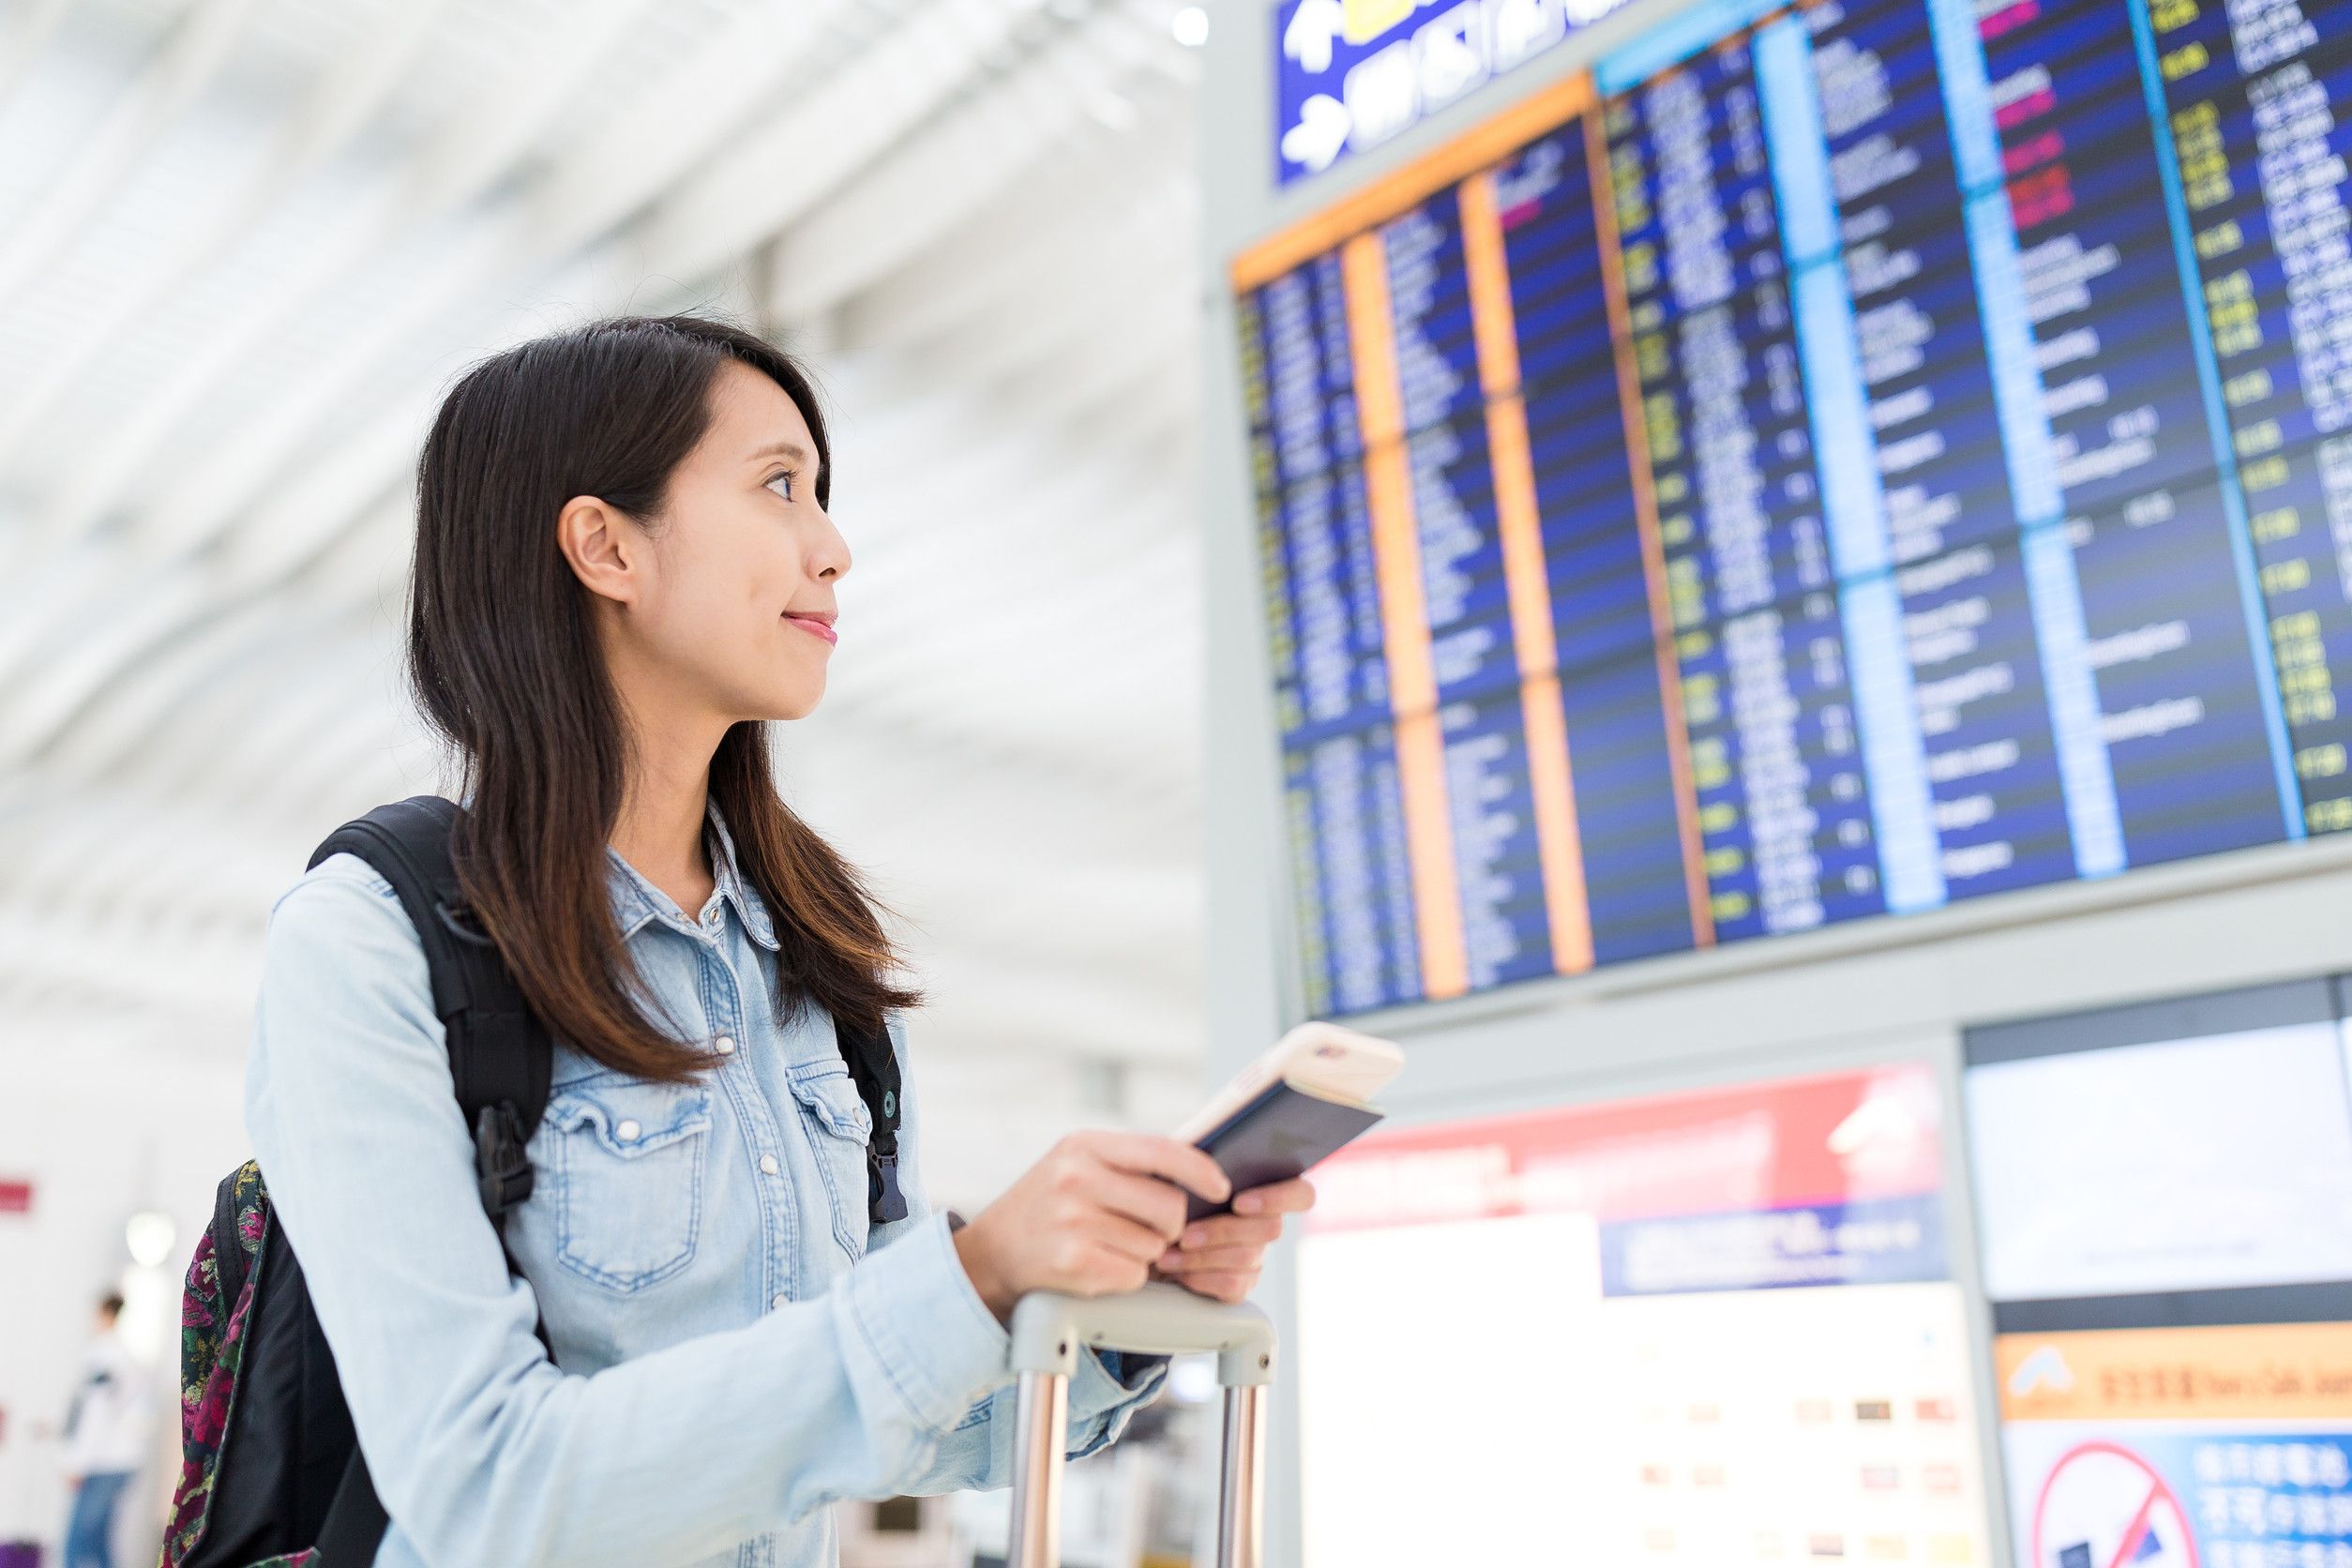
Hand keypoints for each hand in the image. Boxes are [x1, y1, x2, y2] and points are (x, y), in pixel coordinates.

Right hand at [953, 1131, 1231, 1322]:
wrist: (991, 1254)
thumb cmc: (1047, 1207)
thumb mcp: (1077, 1164)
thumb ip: (1129, 1163)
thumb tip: (1200, 1170)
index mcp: (1084, 1145)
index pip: (1162, 1151)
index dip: (1200, 1171)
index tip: (1220, 1188)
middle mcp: (1076, 1177)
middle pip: (1170, 1207)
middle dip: (1170, 1226)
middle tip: (1148, 1231)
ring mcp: (1072, 1220)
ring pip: (1154, 1245)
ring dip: (1144, 1255)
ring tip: (1108, 1246)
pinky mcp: (1072, 1262)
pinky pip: (1134, 1274)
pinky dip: (1125, 1277)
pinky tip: (1097, 1266)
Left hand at [1150, 1177, 1316, 1302]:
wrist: (1144, 1231)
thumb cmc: (1164, 1194)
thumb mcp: (1181, 1170)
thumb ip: (1203, 1162)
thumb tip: (1211, 1161)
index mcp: (1264, 1189)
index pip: (1301, 1194)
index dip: (1279, 1199)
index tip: (1240, 1202)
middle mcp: (1265, 1225)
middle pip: (1271, 1229)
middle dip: (1223, 1231)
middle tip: (1185, 1234)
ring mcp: (1256, 1257)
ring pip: (1247, 1258)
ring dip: (1201, 1256)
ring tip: (1168, 1253)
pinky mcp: (1240, 1284)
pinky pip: (1233, 1284)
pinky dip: (1200, 1277)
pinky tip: (1176, 1269)